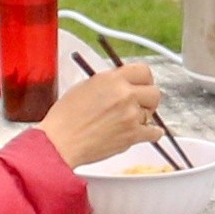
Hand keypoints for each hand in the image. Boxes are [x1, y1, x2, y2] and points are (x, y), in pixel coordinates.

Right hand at [35, 59, 163, 168]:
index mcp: (112, 79)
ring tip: (126, 122)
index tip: (142, 85)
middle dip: (147, 99)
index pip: (143, 71)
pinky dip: (151, 133)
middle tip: (139, 104)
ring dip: (142, 117)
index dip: (144, 79)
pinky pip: (154, 133)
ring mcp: (130, 115)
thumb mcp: (85, 86)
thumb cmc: (65, 118)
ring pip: (151, 113)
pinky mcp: (133, 135)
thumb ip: (109, 83)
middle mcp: (124, 94)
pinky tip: (145, 132)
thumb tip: (123, 84)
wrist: (60, 142)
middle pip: (154, 92)